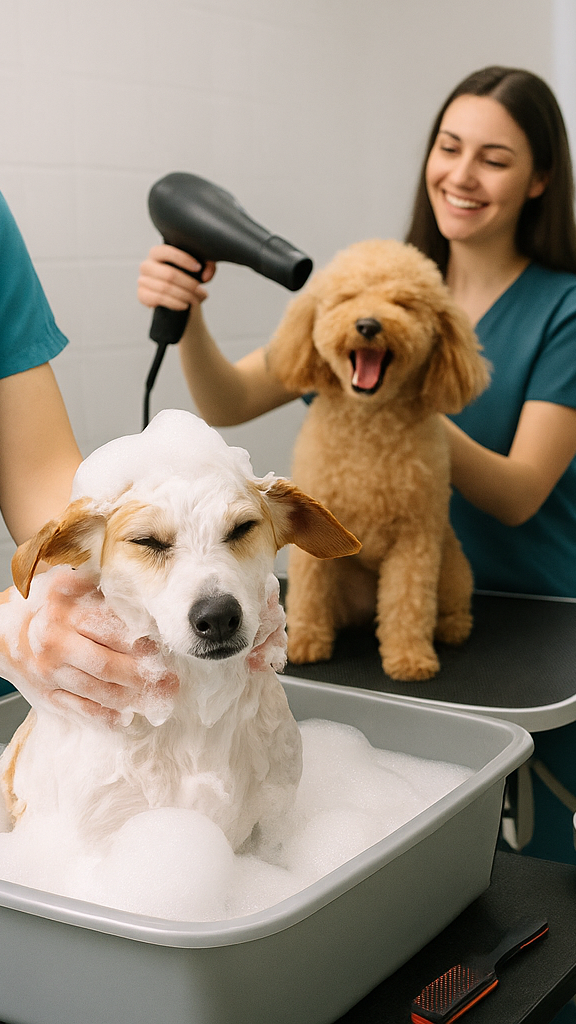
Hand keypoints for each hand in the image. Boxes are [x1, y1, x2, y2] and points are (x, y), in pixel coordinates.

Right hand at [0, 568, 178, 726]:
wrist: (1, 628)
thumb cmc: (44, 604)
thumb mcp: (69, 584)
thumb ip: (100, 589)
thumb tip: (142, 600)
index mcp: (64, 609)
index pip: (110, 629)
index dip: (140, 643)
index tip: (163, 652)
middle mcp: (54, 640)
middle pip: (106, 664)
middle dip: (143, 676)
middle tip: (170, 682)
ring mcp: (49, 670)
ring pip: (96, 689)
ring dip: (132, 697)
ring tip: (158, 699)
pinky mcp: (46, 692)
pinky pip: (79, 708)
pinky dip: (104, 715)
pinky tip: (125, 716)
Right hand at [138, 244, 215, 310]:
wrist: (178, 298)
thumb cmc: (187, 278)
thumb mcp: (199, 268)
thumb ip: (207, 265)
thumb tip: (205, 276)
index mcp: (158, 253)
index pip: (167, 251)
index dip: (184, 259)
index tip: (198, 268)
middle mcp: (147, 265)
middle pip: (169, 274)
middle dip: (188, 284)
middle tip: (200, 290)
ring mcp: (142, 280)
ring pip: (165, 288)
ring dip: (184, 295)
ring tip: (195, 299)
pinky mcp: (142, 295)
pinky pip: (159, 299)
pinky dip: (175, 303)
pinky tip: (184, 305)